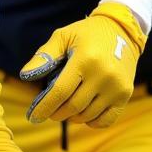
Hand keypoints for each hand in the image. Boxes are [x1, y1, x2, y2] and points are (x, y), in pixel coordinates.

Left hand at [19, 1, 146, 127]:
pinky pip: (105, 120)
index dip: (44, 107)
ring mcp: (116, 87)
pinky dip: (91, 122)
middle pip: (73, 107)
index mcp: (85, 59)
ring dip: (72, 117)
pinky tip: (83, 113)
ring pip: (87, 115)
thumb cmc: (86, 34)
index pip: (60, 92)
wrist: (122, 29)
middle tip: (49, 111)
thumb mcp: (63, 36)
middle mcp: (103, 75)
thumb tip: (25, 75)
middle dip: (56, 112)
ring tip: (65, 109)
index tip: (33, 117)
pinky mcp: (126, 94)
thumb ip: (44, 56)